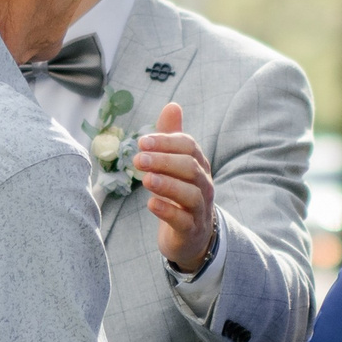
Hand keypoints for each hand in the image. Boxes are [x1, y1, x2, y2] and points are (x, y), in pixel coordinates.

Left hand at [132, 102, 216, 272]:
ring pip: (190, 193)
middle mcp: (203, 185)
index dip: (166, 142)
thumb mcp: (175, 165)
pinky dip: (167, 211)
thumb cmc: (180, 195)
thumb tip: (172, 105)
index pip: (188, 146)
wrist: (191, 237)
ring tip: (145, 180)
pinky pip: (183, 220)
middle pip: (190, 167)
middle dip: (163, 161)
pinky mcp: (191, 230)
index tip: (142, 141)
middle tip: (138, 160)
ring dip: (167, 184)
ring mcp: (199, 209)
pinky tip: (151, 204)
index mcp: (199, 165)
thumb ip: (172, 137)